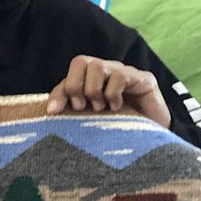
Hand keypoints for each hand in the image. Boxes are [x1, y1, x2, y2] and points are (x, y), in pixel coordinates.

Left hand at [46, 56, 170, 127]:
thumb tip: (50, 111)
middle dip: (76, 87)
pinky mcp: (142, 78)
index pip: (68, 75)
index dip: (59, 92)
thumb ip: (70, 111)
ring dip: (94, 90)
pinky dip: (113, 94)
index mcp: (90, 80)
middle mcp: (106, 72)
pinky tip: (118, 108)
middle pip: (80, 61)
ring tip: (101, 107)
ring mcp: (124, 72)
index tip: (54, 112)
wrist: (150, 139)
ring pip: (98, 65)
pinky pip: (119, 76)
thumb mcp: (88, 120)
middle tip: (83, 107)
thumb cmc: (116, 128)